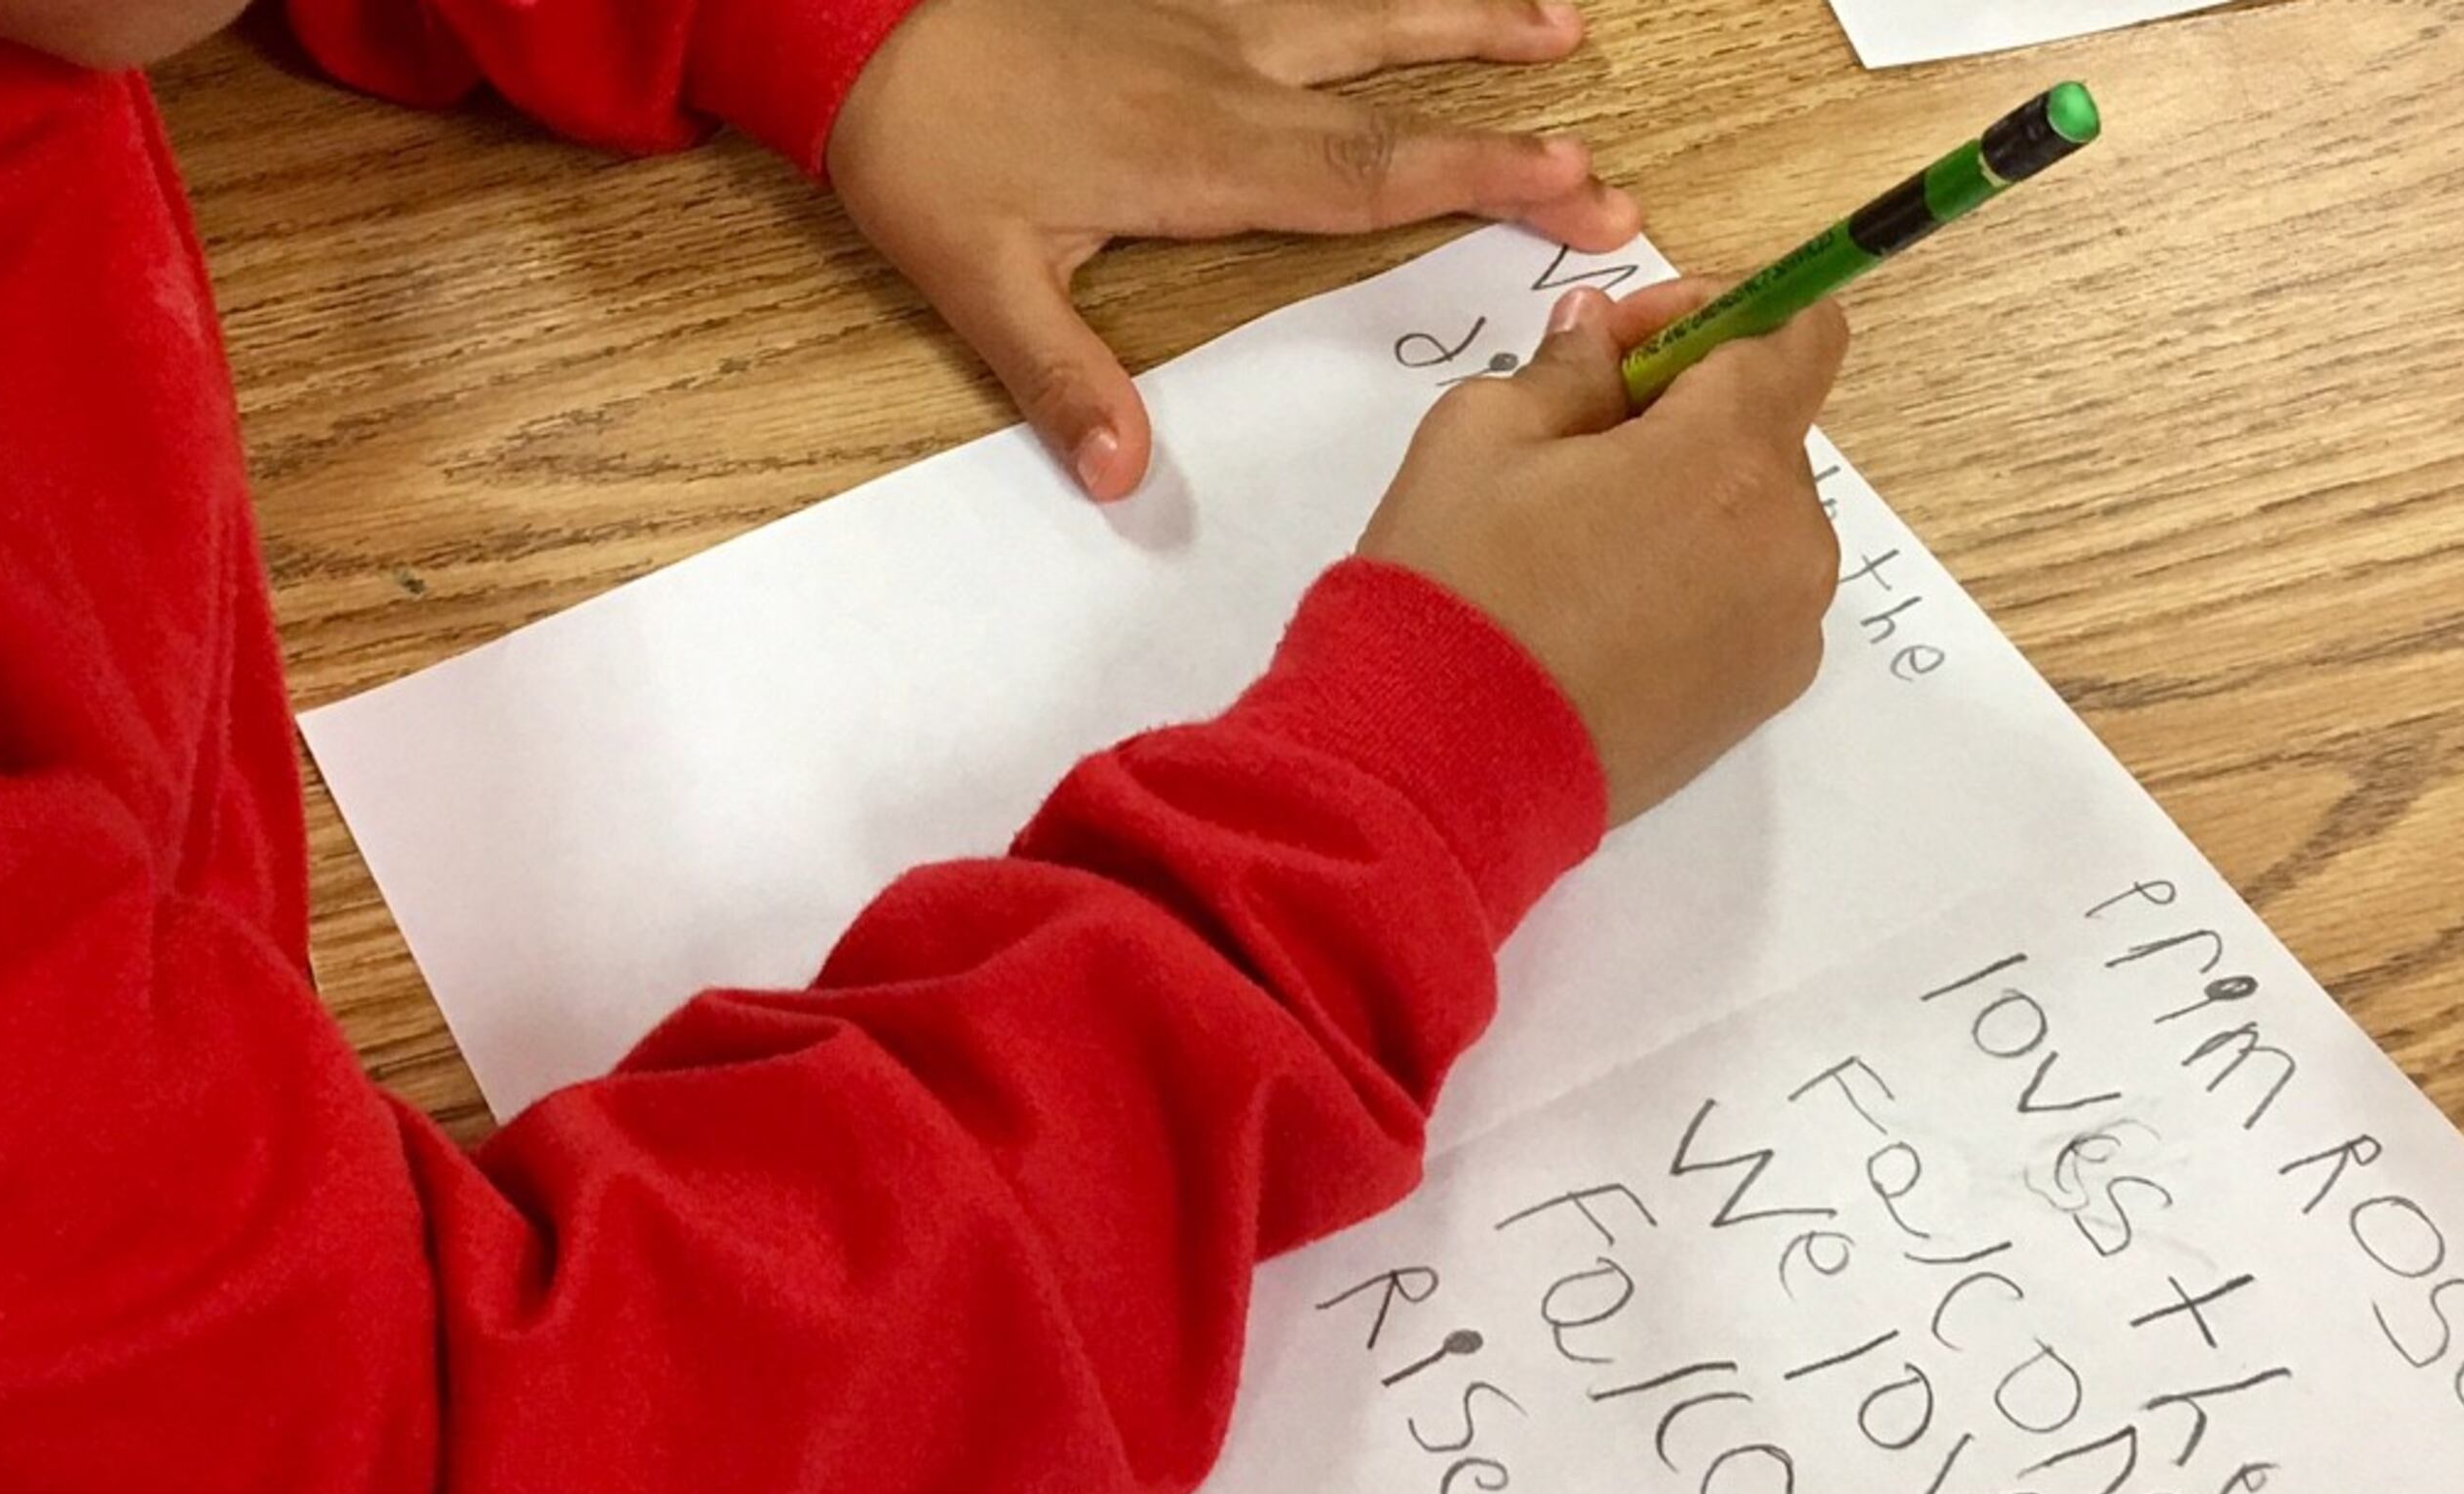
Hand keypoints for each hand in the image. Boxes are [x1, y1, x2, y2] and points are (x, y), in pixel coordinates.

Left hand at [830, 0, 1639, 500]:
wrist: (857, 20)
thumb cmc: (922, 147)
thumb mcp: (977, 280)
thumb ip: (1062, 378)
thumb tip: (1125, 477)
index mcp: (1201, 159)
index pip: (1369, 177)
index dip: (1481, 183)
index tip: (1579, 191)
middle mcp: (1227, 80)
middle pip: (1396, 102)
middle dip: (1510, 129)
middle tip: (1606, 163)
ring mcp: (1205, 23)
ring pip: (1363, 16)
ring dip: (1462, 21)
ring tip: (1559, 21)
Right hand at [1361, 281, 1849, 824]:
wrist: (1440, 769)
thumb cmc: (1457, 592)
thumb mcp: (1482, 435)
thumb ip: (1567, 367)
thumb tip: (1602, 336)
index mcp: (1729, 457)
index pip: (1795, 333)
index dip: (1714, 315)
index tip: (1628, 345)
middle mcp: (1787, 540)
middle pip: (1767, 433)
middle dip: (1685, 418)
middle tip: (1575, 447)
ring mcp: (1785, 627)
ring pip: (1758, 520)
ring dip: (1690, 505)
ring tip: (1581, 544)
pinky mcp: (1763, 696)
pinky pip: (1750, 599)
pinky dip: (1697, 582)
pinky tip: (1604, 613)